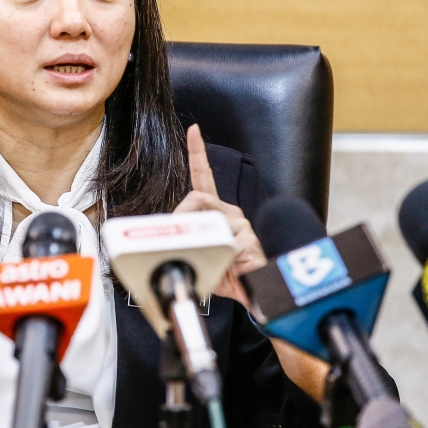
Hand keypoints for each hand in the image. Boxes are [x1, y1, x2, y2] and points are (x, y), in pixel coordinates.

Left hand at [173, 124, 265, 307]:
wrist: (258, 297)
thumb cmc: (229, 278)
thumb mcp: (200, 258)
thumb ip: (185, 245)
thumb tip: (169, 239)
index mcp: (217, 214)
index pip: (204, 178)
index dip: (198, 152)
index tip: (193, 130)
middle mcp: (231, 214)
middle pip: (198, 198)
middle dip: (182, 215)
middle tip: (180, 239)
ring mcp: (242, 226)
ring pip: (210, 220)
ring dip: (202, 241)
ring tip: (213, 263)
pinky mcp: (251, 242)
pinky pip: (228, 244)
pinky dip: (224, 260)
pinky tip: (232, 270)